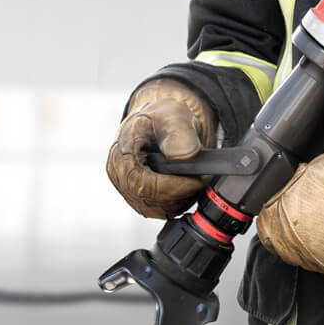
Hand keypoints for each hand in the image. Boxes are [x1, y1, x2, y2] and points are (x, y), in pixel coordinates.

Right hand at [106, 79, 215, 218]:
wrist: (160, 122)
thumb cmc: (162, 117)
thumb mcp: (173, 115)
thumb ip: (178, 132)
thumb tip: (182, 155)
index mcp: (121, 154)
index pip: (142, 185)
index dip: (173, 187)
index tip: (198, 180)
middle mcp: (120, 175)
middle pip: (149, 201)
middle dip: (181, 194)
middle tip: (203, 179)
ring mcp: (128, 188)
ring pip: (155, 209)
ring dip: (180, 199)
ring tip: (197, 180)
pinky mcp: (139, 197)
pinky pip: (159, 210)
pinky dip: (177, 202)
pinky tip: (188, 186)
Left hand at [256, 116, 323, 283]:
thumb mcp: (305, 174)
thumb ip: (291, 193)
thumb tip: (288, 197)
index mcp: (279, 221)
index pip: (267, 232)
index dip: (280, 225)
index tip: (291, 221)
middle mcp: (295, 246)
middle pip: (292, 250)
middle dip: (305, 237)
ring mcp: (321, 263)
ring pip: (319, 261)